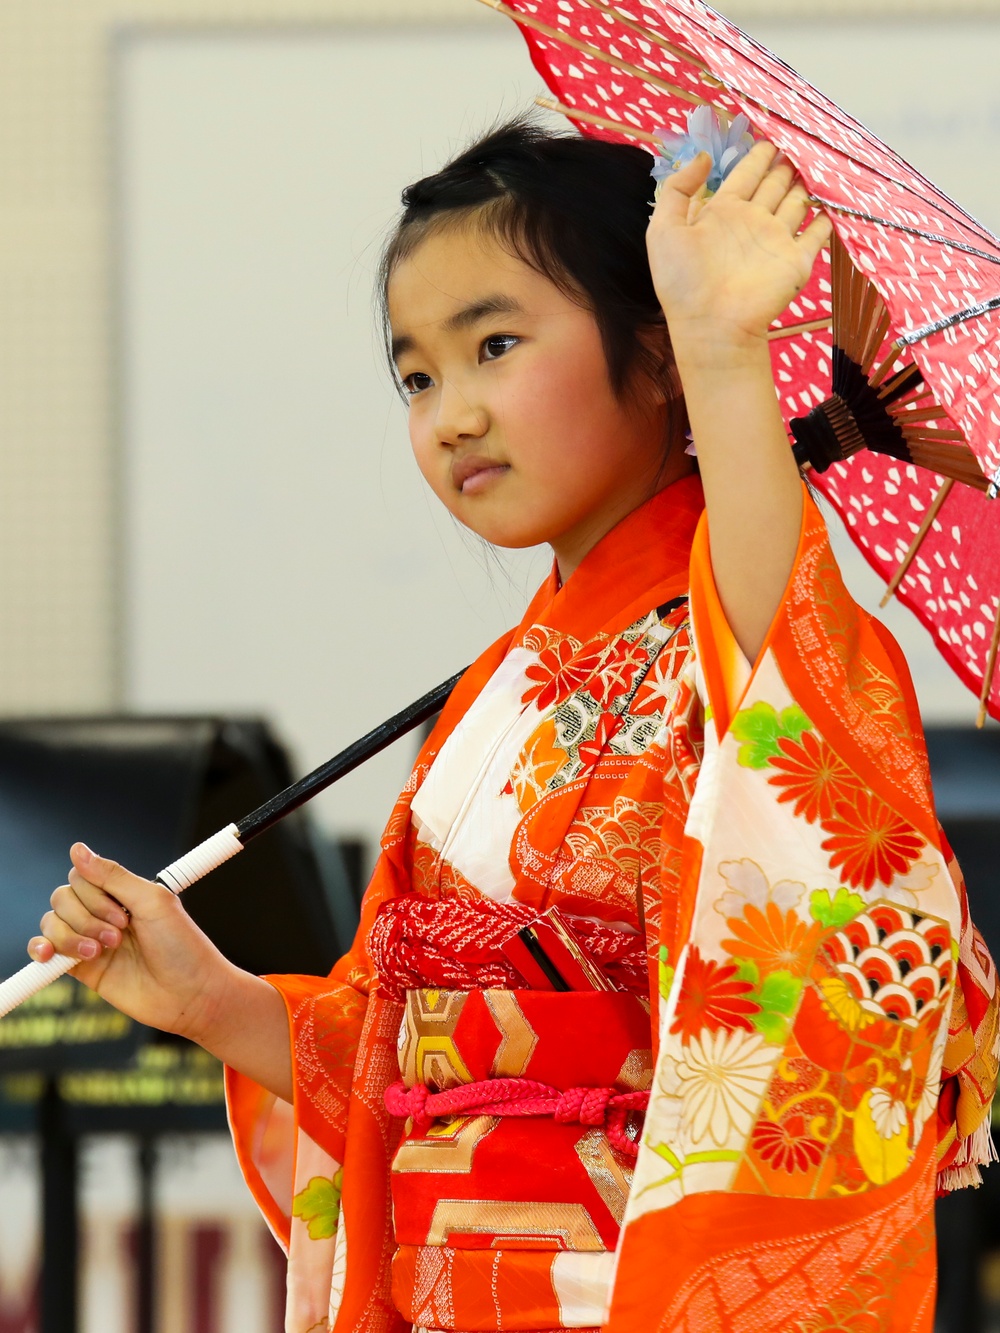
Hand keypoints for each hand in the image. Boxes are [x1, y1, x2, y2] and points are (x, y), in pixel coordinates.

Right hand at [28, 843, 235, 1042]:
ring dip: (72, 936)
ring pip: (52, 923)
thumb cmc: (181, 947)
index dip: (93, 893)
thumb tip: (77, 849)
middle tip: (119, 936)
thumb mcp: (152, 901)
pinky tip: (48, 955)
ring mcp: (91, 940)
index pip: (81, 876)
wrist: (190, 996)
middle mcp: (104, 913)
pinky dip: (40, 949)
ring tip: (101, 952)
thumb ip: (112, 876)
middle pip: (63, 898)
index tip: (124, 914)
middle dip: (86, 916)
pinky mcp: (82, 969)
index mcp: (124, 893)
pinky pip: (46, 951)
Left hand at [646, 141, 832, 364]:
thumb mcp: (663, 230)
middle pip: (775, 183)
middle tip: (800, 137)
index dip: (757, 154)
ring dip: (808, 182)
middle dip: (787, 162)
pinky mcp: (797, 259)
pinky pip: (818, 231)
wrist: (710, 325)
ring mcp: (776, 239)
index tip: (770, 132)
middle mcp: (752, 221)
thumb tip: (704, 156)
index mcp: (723, 212)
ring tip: (819, 157)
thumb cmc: (682, 281)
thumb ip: (678, 188)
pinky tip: (835, 195)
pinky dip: (828, 214)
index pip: (745, 174)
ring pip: (797, 201)